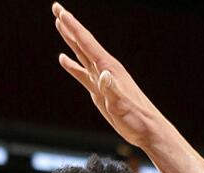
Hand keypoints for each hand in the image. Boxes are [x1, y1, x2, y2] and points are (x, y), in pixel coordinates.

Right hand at [52, 3, 168, 148]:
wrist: (147, 130)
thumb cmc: (136, 118)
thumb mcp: (122, 104)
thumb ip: (111, 88)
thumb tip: (103, 74)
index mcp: (109, 67)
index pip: (86, 42)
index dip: (72, 26)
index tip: (59, 11)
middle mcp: (105, 68)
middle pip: (82, 41)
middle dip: (69, 25)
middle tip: (56, 7)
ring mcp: (101, 79)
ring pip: (81, 54)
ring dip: (70, 39)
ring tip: (59, 24)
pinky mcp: (99, 91)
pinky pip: (82, 73)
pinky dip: (72, 65)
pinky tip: (63, 59)